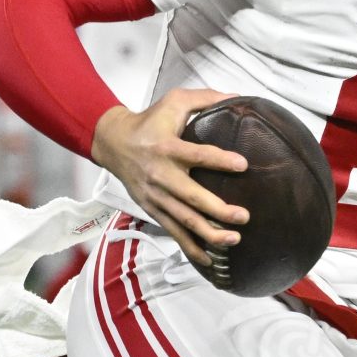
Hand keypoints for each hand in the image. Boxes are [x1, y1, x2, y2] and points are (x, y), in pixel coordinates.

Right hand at [91, 88, 250, 267]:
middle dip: (218, 210)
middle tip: (243, 216)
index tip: (243, 165)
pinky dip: (190, 247)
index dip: (220, 160)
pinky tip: (209, 259)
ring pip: (183, 220)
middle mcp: (160, 174)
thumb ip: (206, 98)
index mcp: (167, 146)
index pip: (197, 154)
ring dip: (208, 233)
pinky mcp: (151, 208)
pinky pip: (173, 231)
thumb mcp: (175, 101)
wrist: (113, 142)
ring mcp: (155, 195)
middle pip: (191, 197)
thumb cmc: (149, 120)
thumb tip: (238, 97)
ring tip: (233, 240)